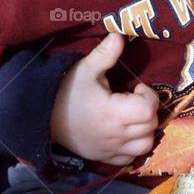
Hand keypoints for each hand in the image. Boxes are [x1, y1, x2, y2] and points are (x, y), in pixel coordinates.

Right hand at [51, 32, 159, 164]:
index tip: (135, 88)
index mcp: (113, 113)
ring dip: (145, 130)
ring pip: (145, 145)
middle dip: (148, 110)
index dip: (149, 96)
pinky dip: (134, 147)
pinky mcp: (104, 158)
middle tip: (133, 99)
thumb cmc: (66, 91)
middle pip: (151, 126)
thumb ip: (106, 53)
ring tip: (132, 116)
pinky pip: (131, 158)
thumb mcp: (86, 69)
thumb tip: (120, 35)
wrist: (42, 117)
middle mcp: (115, 135)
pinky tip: (125, 132)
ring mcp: (110, 150)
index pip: (148, 110)